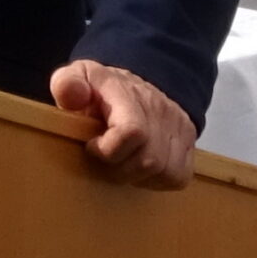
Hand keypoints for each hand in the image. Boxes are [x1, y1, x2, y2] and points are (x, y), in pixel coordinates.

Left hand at [51, 59, 195, 189]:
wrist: (133, 86)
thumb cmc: (100, 91)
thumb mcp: (77, 78)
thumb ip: (67, 84)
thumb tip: (73, 95)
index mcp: (129, 93)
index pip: (132, 132)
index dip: (108, 151)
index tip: (92, 146)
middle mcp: (161, 109)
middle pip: (148, 160)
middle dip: (120, 169)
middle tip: (106, 159)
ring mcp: (180, 125)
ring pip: (165, 172)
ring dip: (139, 176)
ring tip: (123, 162)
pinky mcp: (189, 142)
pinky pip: (178, 176)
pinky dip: (158, 179)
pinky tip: (141, 168)